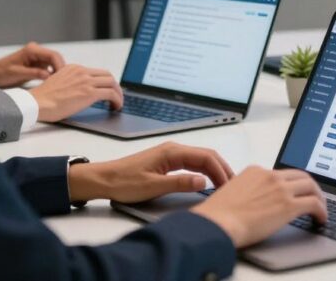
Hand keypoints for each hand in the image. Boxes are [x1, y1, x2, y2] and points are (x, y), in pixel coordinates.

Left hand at [0, 42, 65, 86]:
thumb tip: (49, 75)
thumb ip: (34, 73)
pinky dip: (51, 75)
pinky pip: (49, 68)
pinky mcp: (37, 63)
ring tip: (58, 84)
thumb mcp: (17, 73)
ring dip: (56, 72)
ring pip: (54, 63)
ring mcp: (37, 57)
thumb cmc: (1, 72)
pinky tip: (52, 83)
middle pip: (56, 58)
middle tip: (63, 82)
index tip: (62, 77)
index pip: (53, 55)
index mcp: (32, 50)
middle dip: (60, 69)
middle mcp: (36, 51)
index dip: (60, 66)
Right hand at [29, 64, 123, 121]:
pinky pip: (111, 94)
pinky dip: (117, 100)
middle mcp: (82, 72)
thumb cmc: (43, 99)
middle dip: (114, 87)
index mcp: (74, 68)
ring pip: (112, 83)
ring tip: (117, 103)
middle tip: (116, 97)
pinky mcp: (90, 92)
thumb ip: (72, 82)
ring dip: (118, 94)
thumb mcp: (59, 82)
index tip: (107, 90)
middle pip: (107, 76)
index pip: (96, 72)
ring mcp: (86, 81)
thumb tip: (81, 92)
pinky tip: (116, 107)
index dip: (105, 82)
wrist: (36, 103)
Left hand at [68, 142, 233, 203]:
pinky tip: (207, 180)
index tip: (228, 185)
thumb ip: (180, 183)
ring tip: (224, 183)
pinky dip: (204, 170)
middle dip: (222, 168)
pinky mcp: (166, 161)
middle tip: (233, 184)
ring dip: (214, 169)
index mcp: (172, 152)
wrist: (103, 180)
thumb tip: (203, 181)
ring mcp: (170, 154)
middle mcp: (174, 149)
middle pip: (207, 155)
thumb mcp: (153, 186)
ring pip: (200, 158)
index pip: (206, 157)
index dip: (220, 171)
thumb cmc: (123, 182)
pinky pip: (192, 163)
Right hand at [192, 167, 327, 247]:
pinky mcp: (288, 205)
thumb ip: (247, 191)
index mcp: (255, 171)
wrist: (217, 222)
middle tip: (314, 197)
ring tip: (320, 209)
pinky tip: (321, 219)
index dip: (292, 184)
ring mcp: (281, 189)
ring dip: (319, 198)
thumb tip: (255, 201)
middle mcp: (270, 176)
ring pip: (311, 186)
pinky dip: (321, 210)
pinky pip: (314, 204)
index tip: (295, 192)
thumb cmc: (218, 215)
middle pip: (301, 176)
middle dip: (310, 187)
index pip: (281, 174)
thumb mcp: (232, 193)